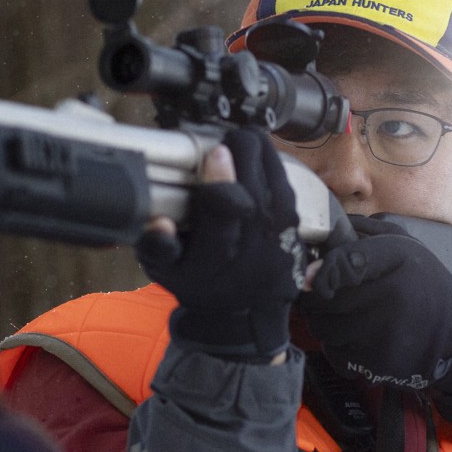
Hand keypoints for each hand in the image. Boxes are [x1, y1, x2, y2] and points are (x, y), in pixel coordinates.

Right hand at [137, 128, 305, 361]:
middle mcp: (252, 243)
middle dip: (240, 152)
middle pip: (254, 185)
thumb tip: (158, 222)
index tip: (215, 153)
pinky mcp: (295, 225)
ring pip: (275, 177)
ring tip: (240, 139)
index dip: (220, 179)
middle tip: (223, 139)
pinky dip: (271, 162)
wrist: (245, 312)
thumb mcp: (167, 273)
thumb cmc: (200, 283)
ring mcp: (278, 233)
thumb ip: (156, 247)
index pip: (224, 214)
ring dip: (258, 152)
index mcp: (216, 256)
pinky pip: (286, 182)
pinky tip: (258, 153)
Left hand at [297, 215, 451, 388]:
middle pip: (324, 300)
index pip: (340, 261)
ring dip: (326, 324)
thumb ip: (358, 235)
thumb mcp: (401, 244)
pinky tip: (359, 338)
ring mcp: (386, 332)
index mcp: (398, 256)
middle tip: (333, 297)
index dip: (322, 271)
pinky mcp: (380, 364)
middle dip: (319, 299)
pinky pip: (334, 354)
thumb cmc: (420, 283)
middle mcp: (393, 295)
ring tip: (349, 317)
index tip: (317, 276)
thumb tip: (313, 259)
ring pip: (324, 328)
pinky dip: (338, 347)